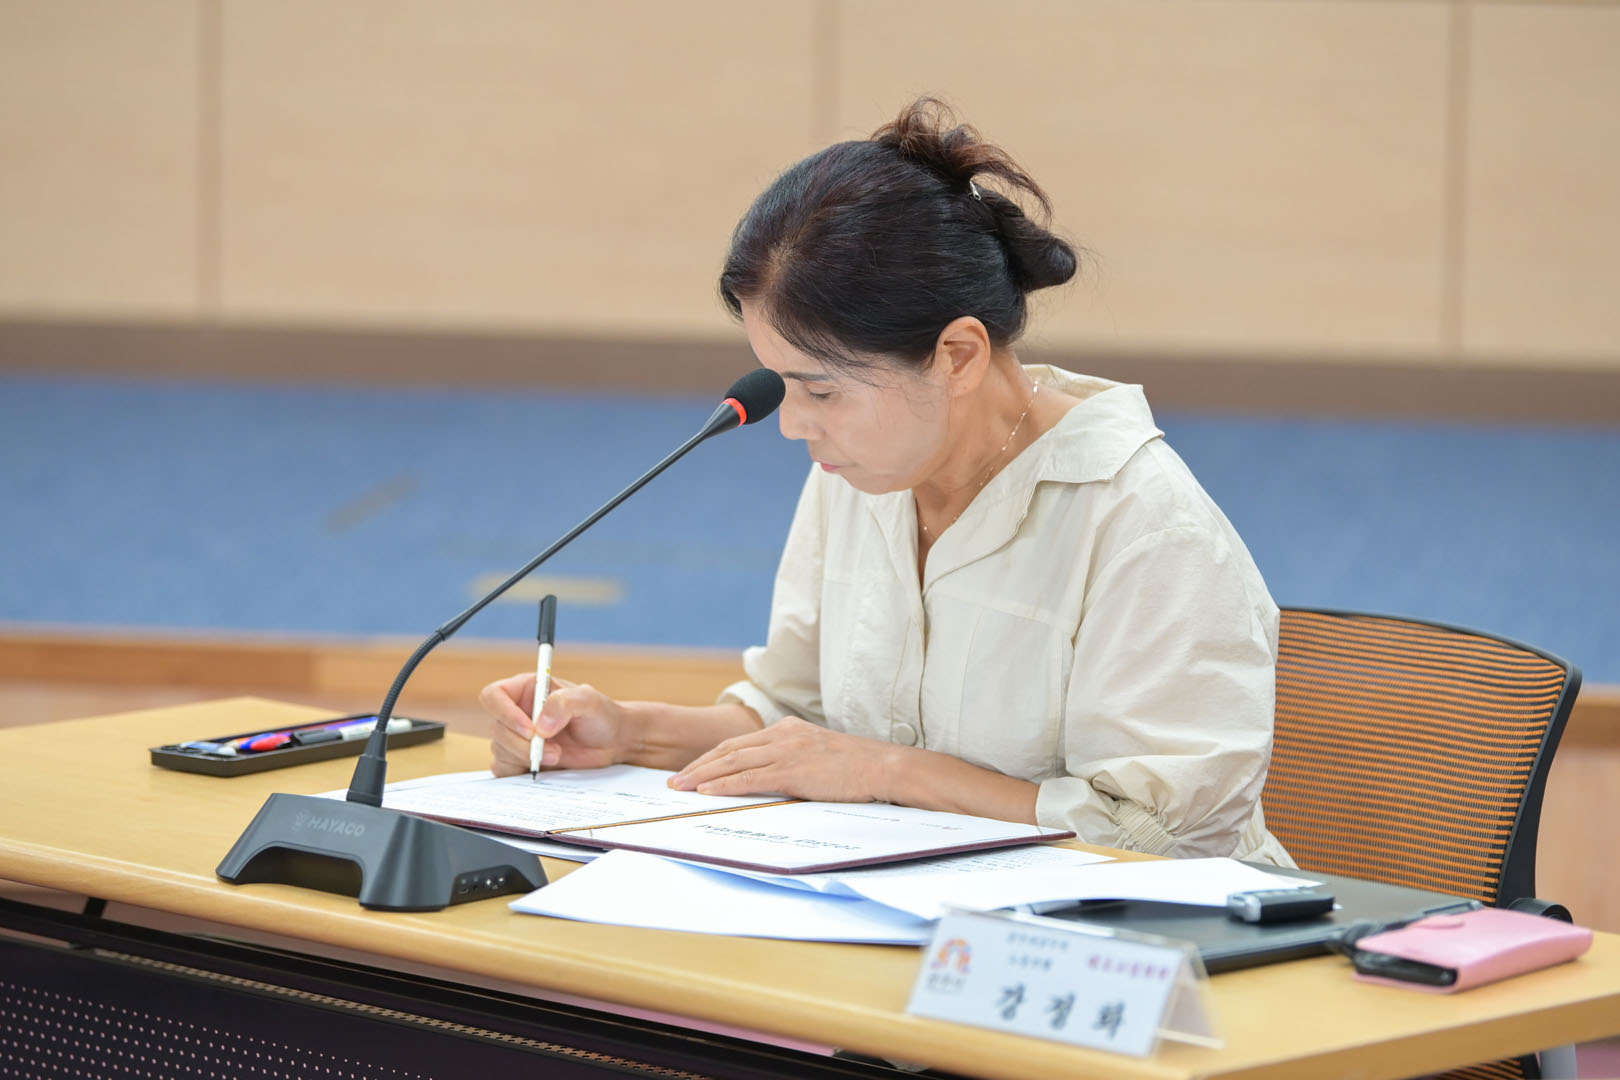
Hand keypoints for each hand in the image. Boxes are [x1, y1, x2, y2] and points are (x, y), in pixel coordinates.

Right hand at [480, 673, 635, 776]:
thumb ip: (563, 704)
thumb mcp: (588, 701)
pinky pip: (504, 770)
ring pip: (499, 751)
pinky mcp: (520, 760)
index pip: (493, 696)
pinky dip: (520, 772)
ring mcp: (517, 738)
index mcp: (526, 690)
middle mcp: (516, 713)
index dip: (504, 712)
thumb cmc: (600, 715)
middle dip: (523, 745)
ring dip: (526, 758)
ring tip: (557, 756)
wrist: (612, 742)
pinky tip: (544, 768)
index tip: (530, 729)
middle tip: (554, 751)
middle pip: (497, 729)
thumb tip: (539, 725)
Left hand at [668, 717, 897, 802]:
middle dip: (698, 766)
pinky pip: (750, 777)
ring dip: (702, 776)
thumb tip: (772, 781)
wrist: (883, 766)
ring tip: (681, 788)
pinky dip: (724, 785)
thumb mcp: (819, 756)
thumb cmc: (856, 768)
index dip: (711, 757)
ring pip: (732, 761)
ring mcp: (787, 750)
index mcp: (787, 729)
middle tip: (674, 782)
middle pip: (728, 749)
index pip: (738, 743)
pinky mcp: (793, 770)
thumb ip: (793, 760)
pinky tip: (707, 792)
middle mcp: (782, 735)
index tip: (692, 771)